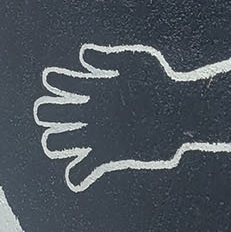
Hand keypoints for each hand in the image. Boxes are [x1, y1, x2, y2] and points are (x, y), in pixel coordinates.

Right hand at [33, 42, 189, 187]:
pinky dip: (76, 176)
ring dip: (57, 142)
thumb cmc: (161, 81)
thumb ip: (109, 57)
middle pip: (51, 113)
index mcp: (95, 87)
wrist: (183, 111)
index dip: (55, 81)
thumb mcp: (137, 61)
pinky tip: (80, 176)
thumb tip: (82, 55)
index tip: (66, 81)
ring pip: (59, 142)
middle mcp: (92, 111)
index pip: (60, 84)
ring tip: (77, 140)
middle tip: (67, 112)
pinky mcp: (111, 156)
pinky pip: (83, 170)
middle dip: (47, 112)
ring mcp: (100, 135)